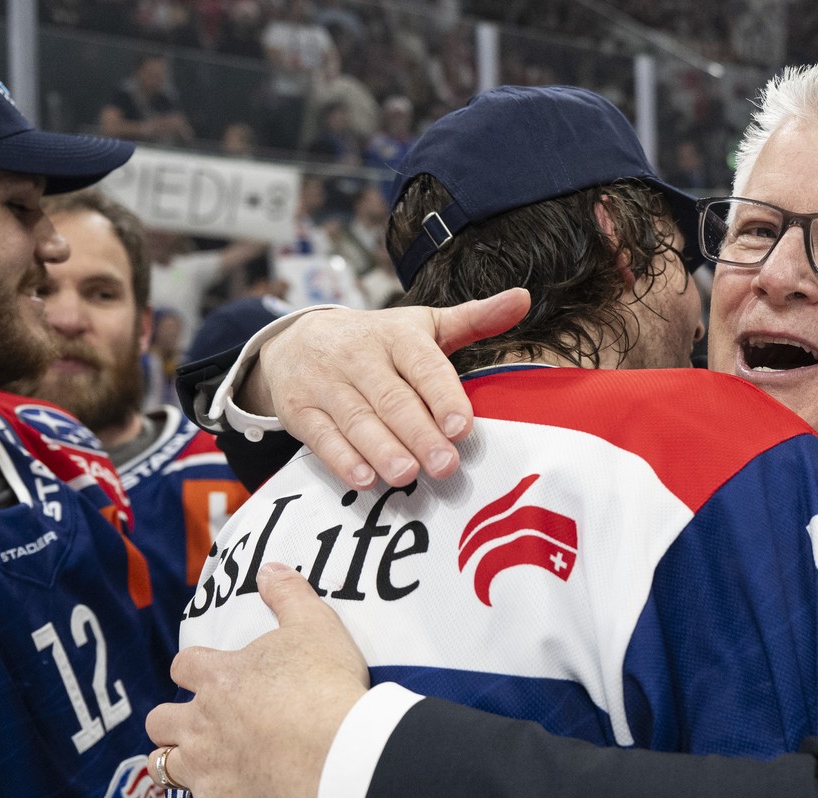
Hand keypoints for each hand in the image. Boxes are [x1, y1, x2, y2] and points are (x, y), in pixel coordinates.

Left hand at [144, 562, 369, 797]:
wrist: (337, 749)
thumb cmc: (326, 685)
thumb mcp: (315, 624)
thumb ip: (289, 593)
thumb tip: (269, 566)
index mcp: (219, 676)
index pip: (185, 666)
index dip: (193, 670)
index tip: (207, 674)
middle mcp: (201, 721)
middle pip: (161, 719)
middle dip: (172, 722)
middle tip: (196, 726)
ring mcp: (204, 768)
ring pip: (162, 769)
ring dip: (171, 768)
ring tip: (187, 770)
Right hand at [250, 287, 528, 488]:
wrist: (294, 341)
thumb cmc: (375, 341)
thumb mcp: (421, 325)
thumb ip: (473, 319)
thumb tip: (523, 299)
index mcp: (397, 335)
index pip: (422, 365)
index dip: (442, 395)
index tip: (462, 426)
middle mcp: (360, 356)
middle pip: (392, 398)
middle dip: (419, 433)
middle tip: (444, 465)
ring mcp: (327, 383)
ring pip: (357, 419)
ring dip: (382, 449)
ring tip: (407, 475)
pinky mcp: (300, 410)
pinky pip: (322, 436)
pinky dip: (343, 459)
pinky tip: (365, 478)